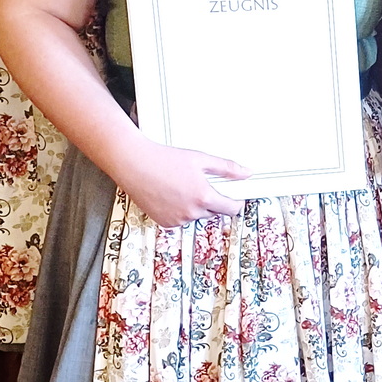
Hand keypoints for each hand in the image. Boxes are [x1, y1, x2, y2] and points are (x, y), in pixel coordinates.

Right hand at [114, 140, 250, 227]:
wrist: (135, 164)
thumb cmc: (165, 159)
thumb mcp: (201, 159)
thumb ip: (226, 168)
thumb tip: (246, 173)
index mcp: (203, 197)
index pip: (231, 209)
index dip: (236, 203)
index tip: (236, 197)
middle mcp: (191, 212)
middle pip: (213, 212)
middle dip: (213, 201)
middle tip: (202, 183)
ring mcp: (177, 220)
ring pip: (196, 216)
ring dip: (196, 206)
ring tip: (183, 186)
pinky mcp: (164, 223)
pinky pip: (180, 220)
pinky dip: (181, 210)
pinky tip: (172, 194)